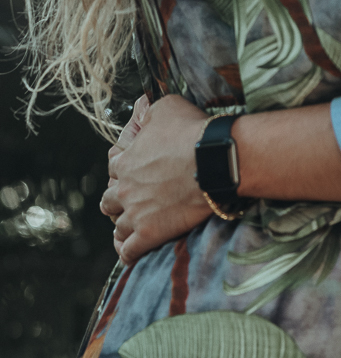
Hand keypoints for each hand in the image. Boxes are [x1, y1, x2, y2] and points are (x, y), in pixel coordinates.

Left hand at [100, 94, 210, 265]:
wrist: (213, 161)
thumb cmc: (192, 130)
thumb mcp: (167, 106)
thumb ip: (149, 110)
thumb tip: (142, 105)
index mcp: (126, 161)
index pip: (114, 167)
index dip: (124, 168)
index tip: (135, 169)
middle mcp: (125, 188)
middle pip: (109, 200)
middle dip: (118, 199)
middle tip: (134, 199)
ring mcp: (135, 213)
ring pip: (117, 226)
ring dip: (124, 225)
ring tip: (134, 226)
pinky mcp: (149, 234)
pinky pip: (128, 251)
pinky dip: (128, 251)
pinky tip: (133, 250)